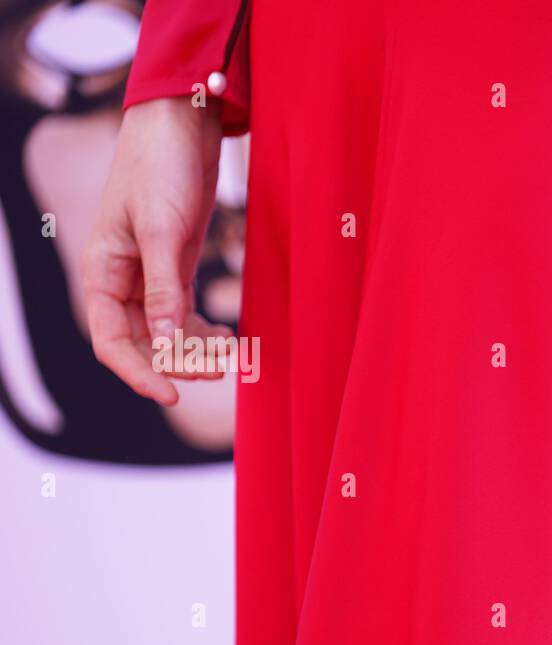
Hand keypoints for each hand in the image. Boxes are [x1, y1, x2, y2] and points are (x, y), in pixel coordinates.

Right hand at [82, 97, 229, 405]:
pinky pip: (185, 314)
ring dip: (196, 350)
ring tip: (232, 355)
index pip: (111, 341)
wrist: (182, 124)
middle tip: (222, 369)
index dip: (140, 373)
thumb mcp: (160, 229)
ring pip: (166, 332)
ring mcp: (149, 275)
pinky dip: (205, 331)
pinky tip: (229, 338)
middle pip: (143, 342)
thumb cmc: (161, 166)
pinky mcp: (176, 266)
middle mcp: (121, 279)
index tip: (173, 396)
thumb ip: (162, 287)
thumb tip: (161, 341)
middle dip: (179, 362)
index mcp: (101, 270)